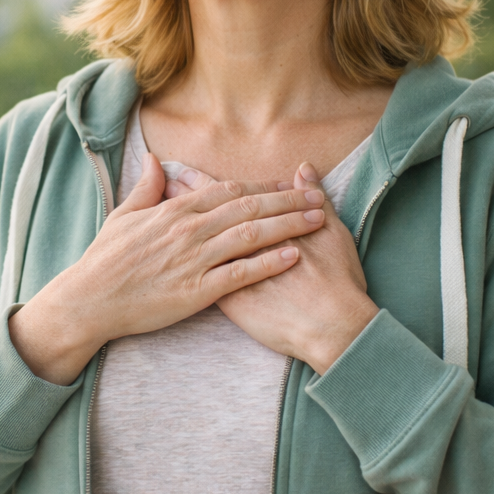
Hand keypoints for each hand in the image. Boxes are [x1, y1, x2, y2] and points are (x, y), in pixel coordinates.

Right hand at [9, 154, 327, 383]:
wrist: (89, 300)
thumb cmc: (105, 259)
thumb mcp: (123, 215)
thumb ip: (146, 187)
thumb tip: (154, 159)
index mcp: (175, 210)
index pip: (228, 190)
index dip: (262, 185)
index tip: (288, 183)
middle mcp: (189, 229)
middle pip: (248, 207)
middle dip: (287, 200)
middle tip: (319, 196)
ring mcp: (194, 259)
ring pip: (250, 235)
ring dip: (287, 225)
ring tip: (317, 220)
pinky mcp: (197, 291)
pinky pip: (240, 274)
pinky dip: (268, 263)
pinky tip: (294, 256)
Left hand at [166, 162, 378, 374]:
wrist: (332, 324)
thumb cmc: (338, 278)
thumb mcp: (332, 232)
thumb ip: (316, 198)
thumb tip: (304, 169)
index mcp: (262, 224)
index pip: (224, 197)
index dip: (201, 182)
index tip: (181, 171)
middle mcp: (240, 244)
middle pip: (202, 217)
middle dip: (179, 202)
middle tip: (157, 188)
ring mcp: (231, 273)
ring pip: (195, 245)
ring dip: (176, 230)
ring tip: (156, 216)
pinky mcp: (228, 300)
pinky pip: (200, 278)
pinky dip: (184, 265)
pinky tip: (168, 260)